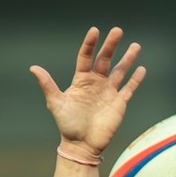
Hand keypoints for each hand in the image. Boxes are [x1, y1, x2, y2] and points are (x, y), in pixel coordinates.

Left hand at [31, 26, 145, 160]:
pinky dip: (135, 79)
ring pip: (120, 71)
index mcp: (81, 80)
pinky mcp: (119, 103)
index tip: (95, 31)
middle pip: (105, 60)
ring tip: (136, 46)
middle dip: (111, 45)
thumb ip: (48, 85)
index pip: (86, 57)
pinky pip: (129, 88)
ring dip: (128, 59)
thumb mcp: (56, 103)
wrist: (81, 145)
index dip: (90, 44)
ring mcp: (109, 92)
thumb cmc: (67, 124)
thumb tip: (34, 68)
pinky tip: (141, 69)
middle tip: (118, 30)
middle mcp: (97, 83)